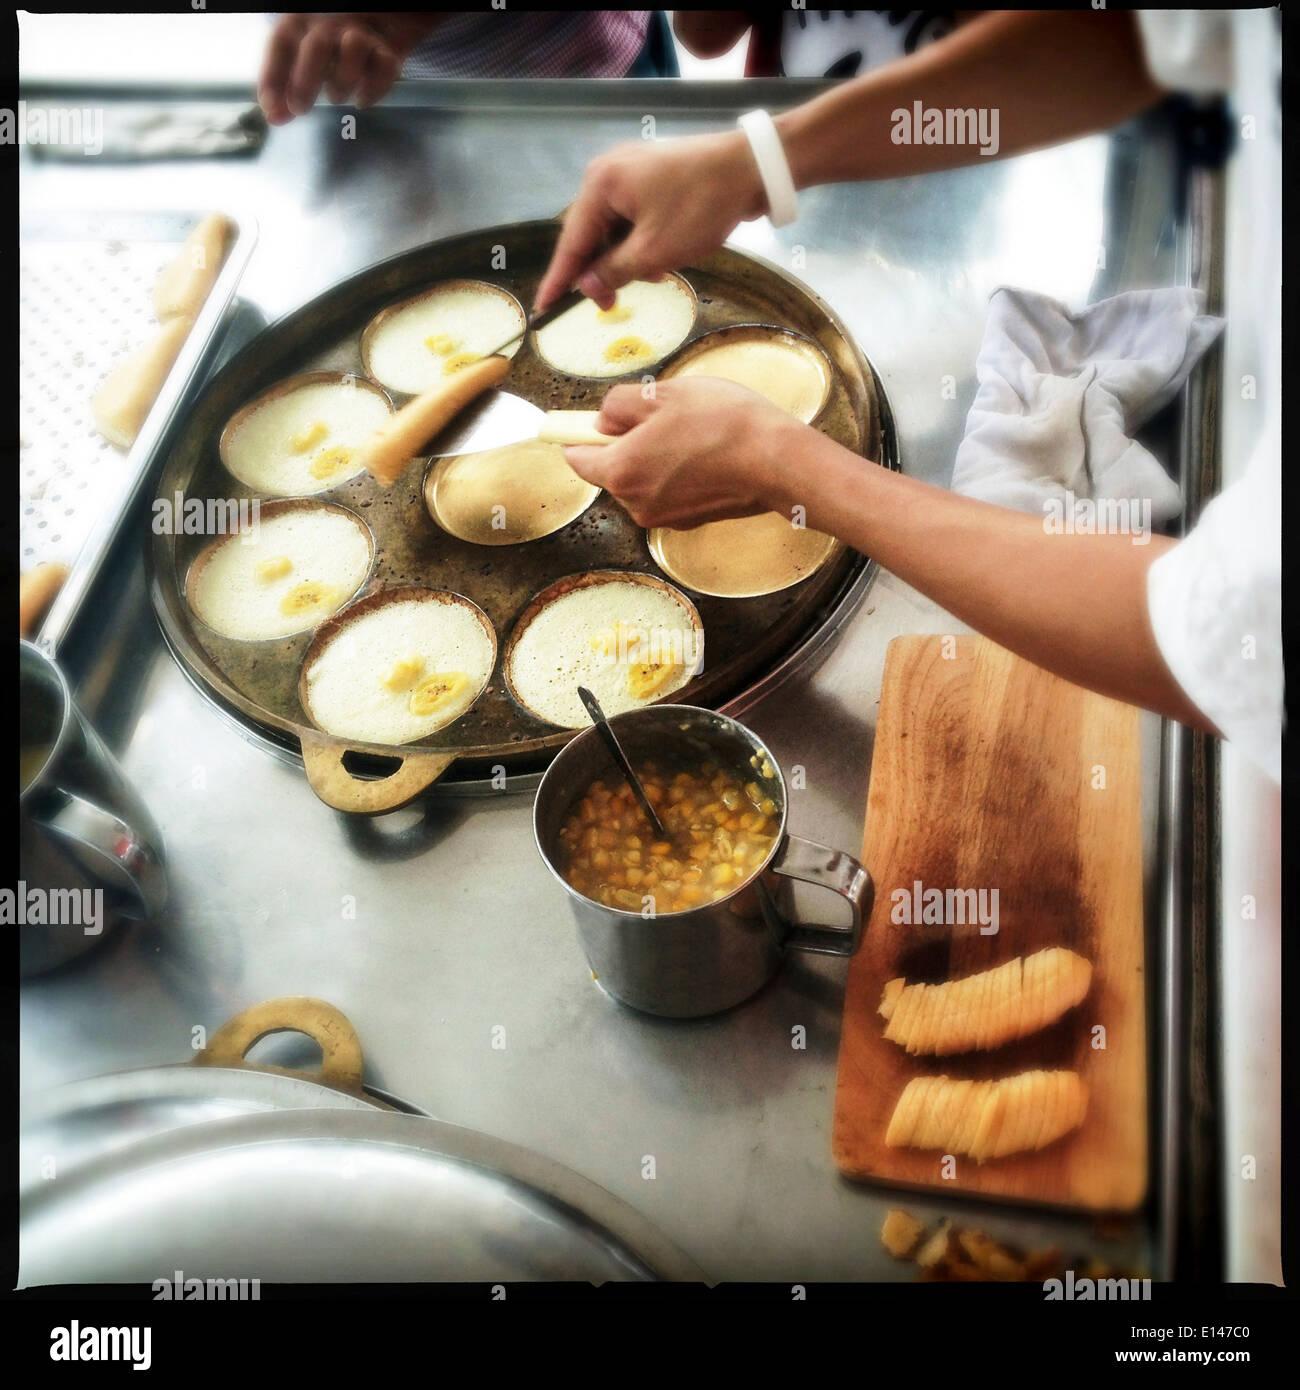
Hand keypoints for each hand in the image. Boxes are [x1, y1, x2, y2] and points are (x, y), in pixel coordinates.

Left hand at [258, 13, 438, 124]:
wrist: (379, 23)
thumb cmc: (330, 48)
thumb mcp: (301, 59)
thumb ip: (286, 87)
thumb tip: (273, 118)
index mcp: (302, 22)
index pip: (282, 42)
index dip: (272, 75)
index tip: (270, 108)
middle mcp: (330, 23)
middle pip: (318, 46)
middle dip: (305, 82)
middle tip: (300, 110)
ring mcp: (361, 34)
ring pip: (354, 49)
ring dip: (342, 81)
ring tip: (336, 97)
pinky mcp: (388, 50)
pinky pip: (385, 67)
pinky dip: (374, 89)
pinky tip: (362, 101)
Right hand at [535, 131, 767, 311]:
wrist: (751, 168)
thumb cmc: (701, 206)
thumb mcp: (654, 251)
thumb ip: (614, 271)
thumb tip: (587, 286)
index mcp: (601, 185)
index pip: (571, 241)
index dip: (559, 279)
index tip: (544, 308)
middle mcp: (608, 173)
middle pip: (592, 235)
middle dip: (605, 270)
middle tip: (612, 305)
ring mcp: (631, 172)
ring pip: (616, 230)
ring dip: (630, 259)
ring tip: (657, 274)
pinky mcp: (653, 178)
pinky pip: (635, 219)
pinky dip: (643, 243)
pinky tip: (663, 259)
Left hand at [562, 377, 809, 528]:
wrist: (777, 462)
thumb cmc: (723, 424)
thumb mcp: (661, 393)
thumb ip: (617, 406)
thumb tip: (601, 421)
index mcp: (621, 471)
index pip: (575, 458)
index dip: (578, 435)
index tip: (586, 421)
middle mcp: (635, 503)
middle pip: (611, 471)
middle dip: (625, 445)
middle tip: (659, 417)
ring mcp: (663, 517)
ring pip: (641, 482)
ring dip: (653, 460)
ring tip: (689, 434)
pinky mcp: (688, 522)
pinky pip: (667, 493)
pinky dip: (677, 476)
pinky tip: (705, 455)